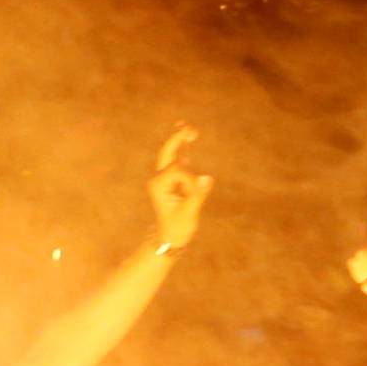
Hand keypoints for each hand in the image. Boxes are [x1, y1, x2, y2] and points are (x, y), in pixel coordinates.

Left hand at [147, 123, 212, 250]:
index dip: (190, 180)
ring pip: (172, 155)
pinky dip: (183, 151)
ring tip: (188, 127)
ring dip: (181, 141)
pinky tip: (188, 140)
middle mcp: (159, 178)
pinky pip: (178, 162)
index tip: (196, 195)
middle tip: (189, 128)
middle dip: (178, 139)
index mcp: (159, 184)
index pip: (178, 170)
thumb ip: (197, 195)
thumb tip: (207, 178)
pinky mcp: (171, 182)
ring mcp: (164, 179)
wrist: (169, 239)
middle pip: (168, 153)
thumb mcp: (188, 213)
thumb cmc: (177, 228)